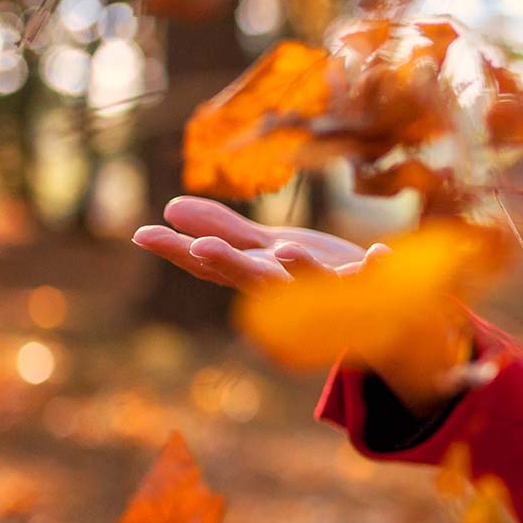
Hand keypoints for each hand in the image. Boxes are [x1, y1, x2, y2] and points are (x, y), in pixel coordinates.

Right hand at [133, 196, 469, 413]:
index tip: (142, 234)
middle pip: (255, 278)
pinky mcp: (371, 289)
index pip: (214, 266)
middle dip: (230, 263)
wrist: (381, 313)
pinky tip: (379, 252)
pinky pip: (376, 280)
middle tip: (202, 247)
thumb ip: (226, 231)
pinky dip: (377, 268)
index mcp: (260, 275)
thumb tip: (168, 209)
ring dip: (301, 270)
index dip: (179, 252)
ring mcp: (330, 292)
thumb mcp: (268, 249)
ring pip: (313, 284)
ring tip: (287, 251)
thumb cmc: (317, 276)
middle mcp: (290, 289)